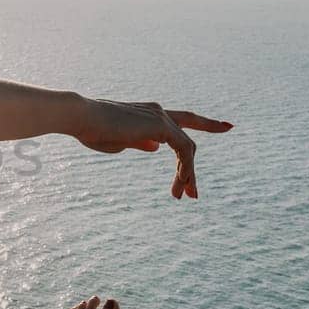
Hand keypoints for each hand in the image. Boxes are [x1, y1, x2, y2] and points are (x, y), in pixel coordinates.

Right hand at [70, 97, 233, 199]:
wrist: (80, 116)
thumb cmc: (91, 129)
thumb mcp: (118, 141)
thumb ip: (139, 142)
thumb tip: (156, 148)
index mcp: (149, 114)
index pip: (184, 119)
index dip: (207, 124)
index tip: (228, 127)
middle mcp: (158, 112)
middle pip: (188, 140)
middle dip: (192, 168)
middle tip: (194, 194)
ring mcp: (160, 117)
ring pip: (188, 148)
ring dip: (188, 174)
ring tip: (185, 196)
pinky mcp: (160, 126)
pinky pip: (183, 150)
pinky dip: (185, 168)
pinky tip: (181, 183)